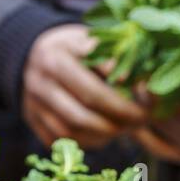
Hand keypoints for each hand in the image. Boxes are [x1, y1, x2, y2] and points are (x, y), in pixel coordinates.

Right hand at [22, 25, 148, 148]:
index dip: (122, 104)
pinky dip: (87, 140)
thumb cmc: (72, 47)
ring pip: (73, 131)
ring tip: (125, 127)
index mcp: (55, 59)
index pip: (92, 91)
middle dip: (118, 121)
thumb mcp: (89, 39)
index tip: (146, 107)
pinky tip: (104, 132)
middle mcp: (39, 85)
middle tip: (141, 121)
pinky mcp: (34, 122)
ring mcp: (34, 106)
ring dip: (104, 134)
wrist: (33, 55)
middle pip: (83, 114)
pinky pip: (63, 141)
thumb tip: (132, 81)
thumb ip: (111, 56)